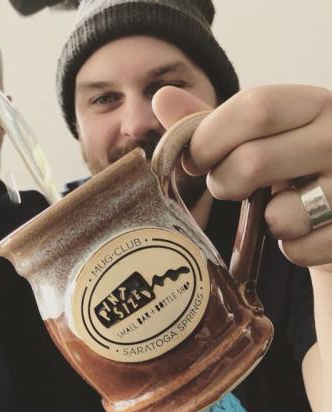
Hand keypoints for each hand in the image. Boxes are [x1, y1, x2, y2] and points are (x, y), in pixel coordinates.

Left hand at [153, 84, 331, 268]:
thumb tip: (161, 97)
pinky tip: (301, 233)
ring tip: (272, 211)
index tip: (194, 160)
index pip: (256, 107)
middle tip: (227, 187)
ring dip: (262, 221)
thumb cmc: (293, 168)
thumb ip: (211, 122)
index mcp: (318, 105)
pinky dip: (288, 248)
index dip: (209, 137)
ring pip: (279, 214)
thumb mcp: (258, 138)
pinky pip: (299, 249)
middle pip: (255, 161)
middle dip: (224, 182)